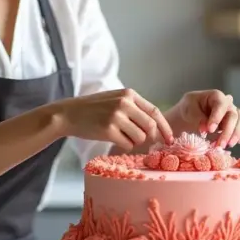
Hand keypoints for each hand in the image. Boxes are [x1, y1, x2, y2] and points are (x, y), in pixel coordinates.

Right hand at [50, 88, 173, 150]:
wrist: (68, 113)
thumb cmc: (93, 109)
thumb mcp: (115, 99)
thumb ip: (134, 108)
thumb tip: (156, 129)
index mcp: (129, 94)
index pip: (155, 111)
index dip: (165, 127)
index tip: (170, 139)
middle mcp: (124, 103)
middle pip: (150, 127)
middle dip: (150, 137)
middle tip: (142, 141)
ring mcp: (116, 116)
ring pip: (140, 137)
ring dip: (134, 141)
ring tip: (120, 135)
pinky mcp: (108, 130)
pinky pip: (128, 144)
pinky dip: (124, 145)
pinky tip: (112, 138)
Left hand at [174, 90, 239, 148]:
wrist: (189, 116)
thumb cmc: (189, 108)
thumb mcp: (189, 109)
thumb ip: (198, 117)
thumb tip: (207, 128)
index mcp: (216, 96)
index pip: (221, 105)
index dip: (217, 117)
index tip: (209, 130)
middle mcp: (227, 104)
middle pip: (234, 115)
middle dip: (227, 131)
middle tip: (219, 144)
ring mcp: (232, 114)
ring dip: (235, 135)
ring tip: (225, 146)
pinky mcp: (234, 125)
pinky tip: (232, 144)